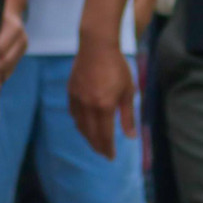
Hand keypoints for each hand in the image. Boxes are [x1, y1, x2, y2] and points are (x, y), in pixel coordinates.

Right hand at [68, 37, 135, 158]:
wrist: (97, 46)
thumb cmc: (117, 67)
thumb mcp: (128, 91)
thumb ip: (128, 116)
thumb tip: (131, 137)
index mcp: (104, 106)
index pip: (105, 135)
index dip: (108, 148)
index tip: (111, 157)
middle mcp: (89, 106)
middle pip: (91, 134)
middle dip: (98, 146)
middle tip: (104, 154)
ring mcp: (77, 99)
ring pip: (80, 126)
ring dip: (87, 137)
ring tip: (95, 143)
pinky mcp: (71, 92)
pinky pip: (73, 113)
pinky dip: (79, 123)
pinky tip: (84, 126)